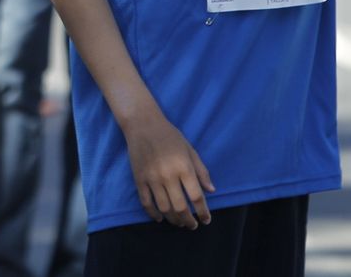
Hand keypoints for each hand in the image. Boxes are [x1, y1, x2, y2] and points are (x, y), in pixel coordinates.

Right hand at [123, 112, 213, 229]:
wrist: (142, 125)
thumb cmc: (170, 136)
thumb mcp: (190, 150)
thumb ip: (201, 171)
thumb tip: (211, 191)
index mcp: (184, 167)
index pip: (196, 197)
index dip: (203, 212)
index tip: (206, 220)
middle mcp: (168, 175)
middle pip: (180, 207)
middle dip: (189, 221)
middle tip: (192, 225)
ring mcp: (152, 178)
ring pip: (164, 208)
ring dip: (173, 220)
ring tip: (179, 223)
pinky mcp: (139, 179)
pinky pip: (146, 202)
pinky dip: (153, 214)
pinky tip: (160, 218)